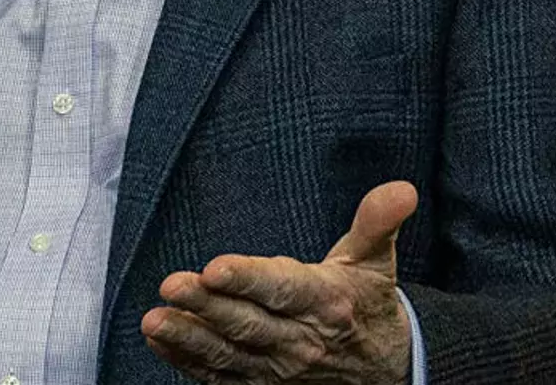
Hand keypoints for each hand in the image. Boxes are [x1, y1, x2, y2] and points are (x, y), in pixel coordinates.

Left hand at [141, 181, 417, 383]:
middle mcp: (301, 340)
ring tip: (153, 322)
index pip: (282, 288)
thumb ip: (378, 222)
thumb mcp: (375, 260)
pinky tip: (160, 342)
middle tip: (171, 285)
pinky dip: (189, 363)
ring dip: (189, 339)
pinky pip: (221, 378)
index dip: (248, 279)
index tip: (214, 267)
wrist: (387, 369)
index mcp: (325, 301)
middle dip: (206, 305)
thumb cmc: (367, 302)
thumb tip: (401, 188)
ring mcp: (279, 369)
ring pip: (228, 355)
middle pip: (247, 323)